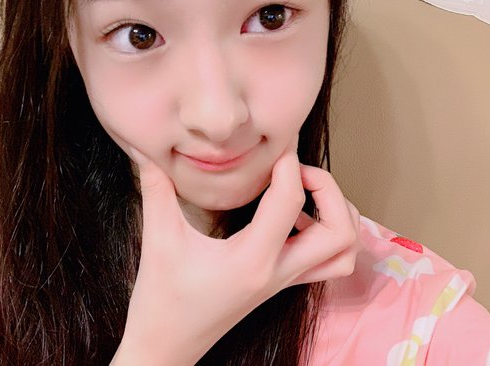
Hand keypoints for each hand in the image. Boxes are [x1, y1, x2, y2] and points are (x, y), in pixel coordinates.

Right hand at [112, 138, 359, 365]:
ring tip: (303, 191)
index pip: (289, 203)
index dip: (288, 165)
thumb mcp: (158, 239)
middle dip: (329, 191)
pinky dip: (327, 235)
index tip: (275, 144)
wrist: (166, 347)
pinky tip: (292, 218)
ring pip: (343, 253)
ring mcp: (283, 283)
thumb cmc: (161, 298)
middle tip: (296, 170)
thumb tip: (146, 152)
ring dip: (338, 216)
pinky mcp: (279, 285)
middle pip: (340, 233)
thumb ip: (156, 190)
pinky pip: (326, 263)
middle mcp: (277, 273)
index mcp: (252, 259)